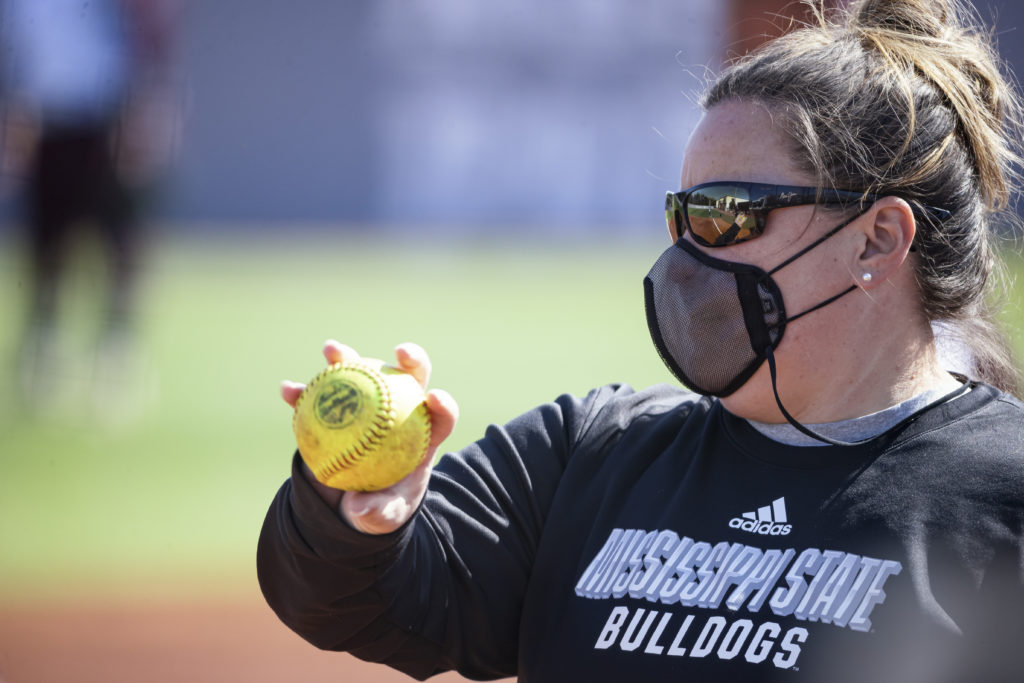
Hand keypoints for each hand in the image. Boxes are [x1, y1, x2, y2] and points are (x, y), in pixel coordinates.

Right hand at [280, 340, 458, 534]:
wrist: (348, 505)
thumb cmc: (378, 509)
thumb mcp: (381, 518)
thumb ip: (377, 513)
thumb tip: (361, 506)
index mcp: (421, 436)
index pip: (440, 416)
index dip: (442, 404)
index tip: (434, 397)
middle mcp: (400, 412)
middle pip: (411, 379)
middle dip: (412, 358)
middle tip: (399, 351)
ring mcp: (368, 406)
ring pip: (363, 374)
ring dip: (348, 357)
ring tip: (330, 350)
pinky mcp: (338, 409)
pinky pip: (320, 396)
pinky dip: (304, 392)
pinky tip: (288, 391)